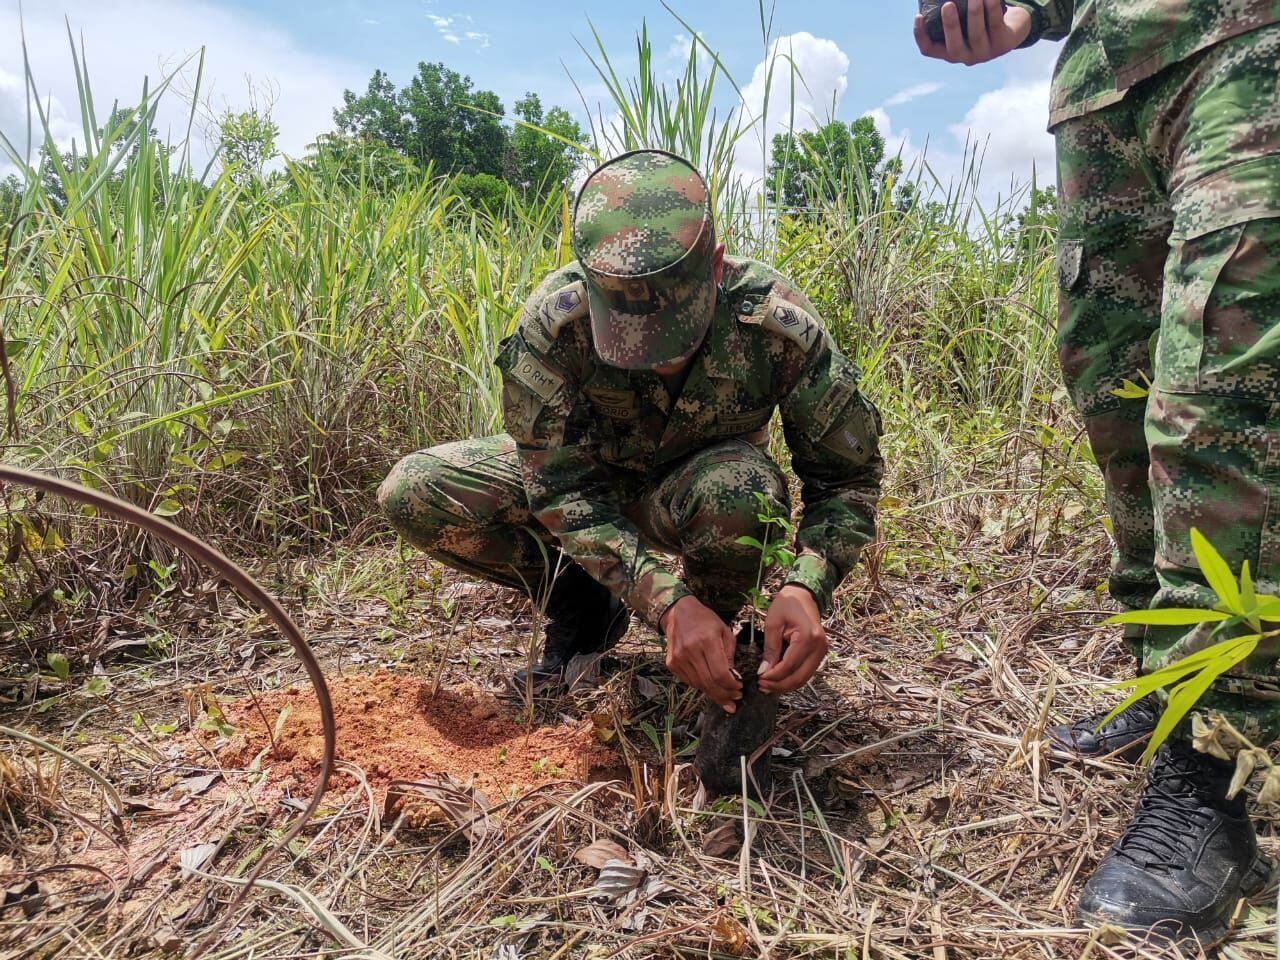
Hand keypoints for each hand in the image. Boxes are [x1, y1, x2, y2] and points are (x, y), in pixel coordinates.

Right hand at [661, 596, 741, 712]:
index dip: (731, 686)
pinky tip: (710, 685)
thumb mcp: (724, 631)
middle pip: (709, 683)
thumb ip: (730, 655)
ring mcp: (678, 659)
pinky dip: (701, 686)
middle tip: (734, 700)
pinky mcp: (671, 664)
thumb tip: (734, 678)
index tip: (739, 689)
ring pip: (699, 685)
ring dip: (713, 694)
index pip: (720, 673)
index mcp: (707, 640)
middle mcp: (690, 651)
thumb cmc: (705, 620)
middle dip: (724, 695)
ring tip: (724, 696)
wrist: (678, 613)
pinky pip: (689, 682)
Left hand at [758, 585, 826, 694]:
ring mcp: (822, 651)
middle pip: (800, 677)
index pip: (789, 665)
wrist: (804, 595)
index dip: (774, 676)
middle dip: (780, 685)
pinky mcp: (820, 653)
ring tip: (768, 687)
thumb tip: (764, 672)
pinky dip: (793, 678)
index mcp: (808, 637)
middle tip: (762, 687)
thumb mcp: (773, 623)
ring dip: (786, 685)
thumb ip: (770, 648)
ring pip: (804, 678)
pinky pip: (806, 672)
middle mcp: (819, 647)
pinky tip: (778, 680)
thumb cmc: (786, 604)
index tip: (759, 679)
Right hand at [914, 0, 1031, 64]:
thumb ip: (953, 11)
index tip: (918, 17)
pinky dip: (992, 9)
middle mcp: (966, 57)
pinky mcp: (1003, 44)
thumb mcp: (964, 20)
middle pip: (954, 46)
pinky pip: (995, 25)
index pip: (930, 49)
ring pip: (976, 35)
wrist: (1014, 29)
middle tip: (947, 5)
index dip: (921, 36)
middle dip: (950, 26)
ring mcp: (985, 53)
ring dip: (974, 14)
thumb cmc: (982, 20)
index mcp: (951, 52)